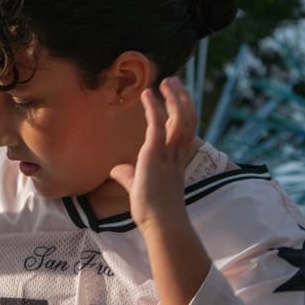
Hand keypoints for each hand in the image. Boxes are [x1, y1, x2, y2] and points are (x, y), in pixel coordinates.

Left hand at [108, 79, 198, 226]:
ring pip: (181, 118)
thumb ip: (128, 175)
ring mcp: (168, 154)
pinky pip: (157, 125)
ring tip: (167, 82)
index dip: (183, 111)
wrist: (159, 223)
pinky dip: (154, 107)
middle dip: (183, 98)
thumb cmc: (151, 210)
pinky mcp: (154, 154)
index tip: (176, 97)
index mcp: (176, 160)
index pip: (185, 130)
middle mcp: (177, 154)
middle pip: (188, 119)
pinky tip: (148, 94)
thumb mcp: (138, 187)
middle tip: (173, 82)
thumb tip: (115, 170)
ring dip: (174, 97)